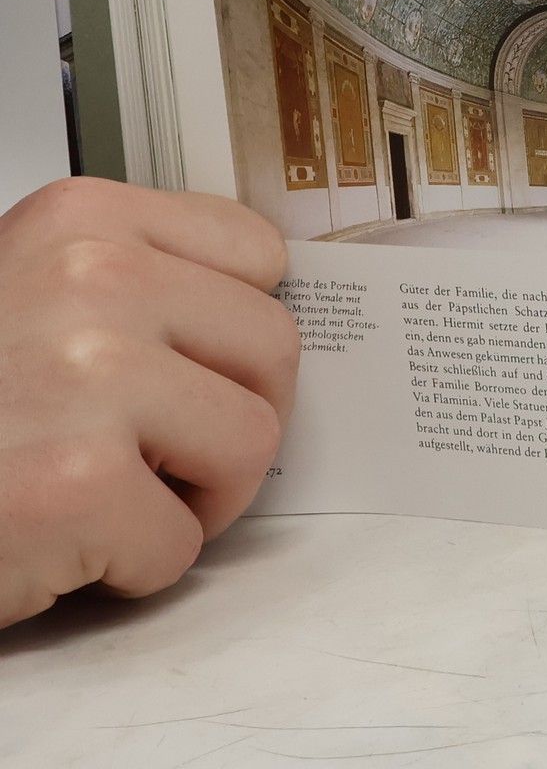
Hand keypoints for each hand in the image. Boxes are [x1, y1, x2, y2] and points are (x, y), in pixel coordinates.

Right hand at [0, 176, 298, 627]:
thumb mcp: (30, 295)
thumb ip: (135, 284)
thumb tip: (253, 311)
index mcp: (85, 221)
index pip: (258, 256)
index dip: (235, 334)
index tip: (197, 370)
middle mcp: (94, 278)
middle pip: (273, 348)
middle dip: (230, 418)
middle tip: (161, 454)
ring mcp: (89, 375)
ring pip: (249, 441)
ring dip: (193, 497)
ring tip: (113, 499)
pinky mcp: (76, 482)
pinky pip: (181, 542)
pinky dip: (132, 568)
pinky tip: (62, 543)